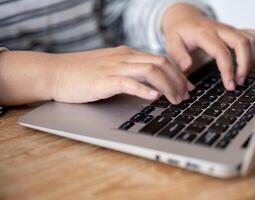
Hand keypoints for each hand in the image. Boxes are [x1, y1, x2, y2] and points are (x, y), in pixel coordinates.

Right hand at [50, 46, 193, 104]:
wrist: (55, 72)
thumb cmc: (82, 73)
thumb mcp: (110, 67)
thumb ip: (129, 72)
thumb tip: (150, 85)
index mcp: (127, 54)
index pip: (160, 59)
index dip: (178, 73)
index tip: (187, 86)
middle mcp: (124, 57)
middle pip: (161, 63)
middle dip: (178, 80)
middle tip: (186, 95)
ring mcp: (115, 67)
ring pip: (151, 71)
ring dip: (168, 86)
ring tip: (176, 100)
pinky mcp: (104, 80)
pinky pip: (129, 82)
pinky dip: (145, 90)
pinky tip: (154, 99)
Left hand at [162, 3, 254, 89]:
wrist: (183, 17)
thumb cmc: (178, 32)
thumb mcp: (171, 43)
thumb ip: (178, 56)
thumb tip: (187, 68)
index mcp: (204, 34)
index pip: (221, 52)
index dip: (228, 70)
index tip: (230, 85)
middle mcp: (220, 29)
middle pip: (242, 43)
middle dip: (245, 65)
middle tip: (239, 82)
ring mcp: (228, 29)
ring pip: (249, 39)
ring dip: (252, 58)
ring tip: (244, 76)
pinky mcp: (233, 30)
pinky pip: (252, 33)